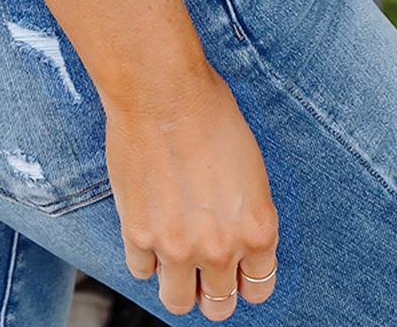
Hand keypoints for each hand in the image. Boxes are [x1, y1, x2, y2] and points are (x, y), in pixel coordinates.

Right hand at [105, 60, 279, 317]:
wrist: (162, 91)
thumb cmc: (210, 113)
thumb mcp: (251, 169)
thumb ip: (246, 214)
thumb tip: (236, 238)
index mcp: (258, 231)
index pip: (258, 289)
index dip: (245, 280)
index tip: (234, 272)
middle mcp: (221, 248)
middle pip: (219, 306)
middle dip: (211, 290)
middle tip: (201, 268)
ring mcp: (177, 247)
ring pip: (178, 301)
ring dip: (177, 284)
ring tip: (173, 257)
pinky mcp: (138, 235)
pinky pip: (141, 271)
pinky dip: (144, 256)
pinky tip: (147, 227)